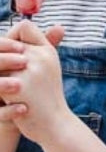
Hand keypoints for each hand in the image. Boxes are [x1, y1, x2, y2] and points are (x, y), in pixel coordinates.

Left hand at [0, 20, 68, 141]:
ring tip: (7, 89)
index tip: (15, 56)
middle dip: (2, 60)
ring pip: (0, 62)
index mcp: (47, 51)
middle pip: (7, 44)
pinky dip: (0, 91)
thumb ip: (36, 50)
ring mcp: (29, 71)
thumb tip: (29, 32)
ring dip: (1, 76)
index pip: (25, 26)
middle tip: (6, 73)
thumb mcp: (47, 69)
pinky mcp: (18, 87)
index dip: (13, 38)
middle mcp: (39, 57)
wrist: (55, 125)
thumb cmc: (47, 98)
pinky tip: (5, 99)